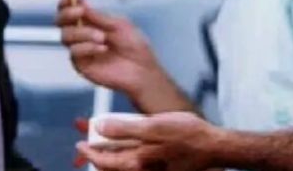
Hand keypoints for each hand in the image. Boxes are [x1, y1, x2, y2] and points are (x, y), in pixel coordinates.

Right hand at [54, 0, 164, 98]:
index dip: (66, 1)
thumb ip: (98, 16)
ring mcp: (80, 49)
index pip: (70, 9)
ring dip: (83, 32)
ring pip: (65, 36)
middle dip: (67, 13)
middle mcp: (82, 34)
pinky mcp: (81, 65)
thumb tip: (80, 3)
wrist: (142, 69)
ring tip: (102, 37)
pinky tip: (103, 49)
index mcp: (90, 21)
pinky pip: (74, 52)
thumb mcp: (119, 24)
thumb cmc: (134, 45)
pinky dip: (88, 47)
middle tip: (81, 11)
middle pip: (60, 21)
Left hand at [76, 112, 226, 170]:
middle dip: (96, 150)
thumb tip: (100, 127)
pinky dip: (125, 149)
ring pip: (122, 161)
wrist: (214, 146)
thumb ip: (125, 128)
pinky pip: (135, 159)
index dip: (89, 151)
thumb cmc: (187, 136)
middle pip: (111, 163)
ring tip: (101, 134)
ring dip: (109, 149)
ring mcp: (151, 167)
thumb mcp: (153, 126)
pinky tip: (125, 138)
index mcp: (137, 162)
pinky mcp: (159, 162)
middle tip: (85, 135)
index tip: (79, 143)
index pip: (104, 161)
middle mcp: (142, 168)